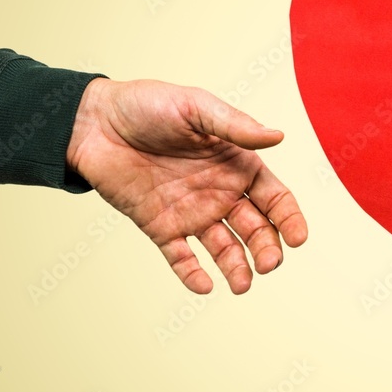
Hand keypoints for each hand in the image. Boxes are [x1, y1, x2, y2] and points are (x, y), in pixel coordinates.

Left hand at [66, 78, 307, 293]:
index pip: (275, 199)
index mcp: (238, 165)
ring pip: (224, 249)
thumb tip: (277, 137)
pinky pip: (181, 257)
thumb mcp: (196, 107)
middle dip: (267, 249)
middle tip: (268, 263)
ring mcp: (192, 213)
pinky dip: (193, 274)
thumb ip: (236, 126)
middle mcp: (221, 193)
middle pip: (256, 229)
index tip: (298, 238)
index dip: (290, 219)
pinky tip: (204, 286)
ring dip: (237, 268)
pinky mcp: (161, 227)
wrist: (93, 122)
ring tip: (242, 284)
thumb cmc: (148, 105)